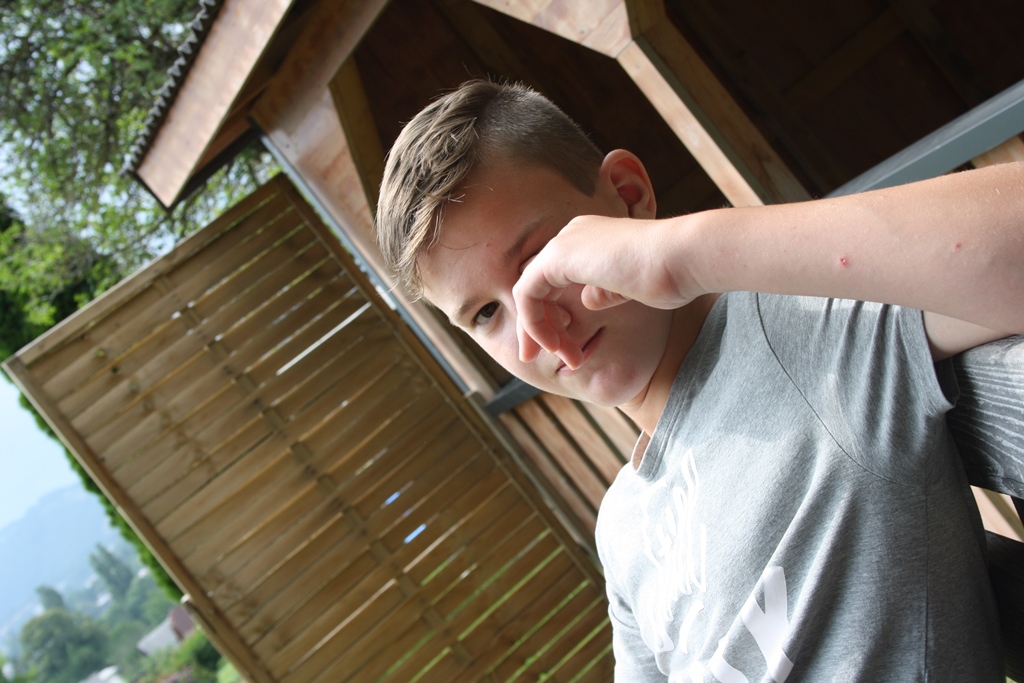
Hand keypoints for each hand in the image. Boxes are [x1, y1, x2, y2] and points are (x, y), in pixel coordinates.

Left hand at [512, 214, 703, 366]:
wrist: (686, 257)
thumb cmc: (674, 274)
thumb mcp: (632, 287)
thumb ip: (606, 291)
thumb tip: (587, 300)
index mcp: (591, 239)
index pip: (555, 281)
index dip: (554, 319)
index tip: (566, 351)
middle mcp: (573, 235)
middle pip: (538, 287)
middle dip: (540, 327)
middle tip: (547, 359)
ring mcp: (564, 242)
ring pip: (529, 293)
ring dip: (540, 332)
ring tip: (563, 358)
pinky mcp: (559, 255)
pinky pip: (526, 294)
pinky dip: (535, 324)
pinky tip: (555, 346)